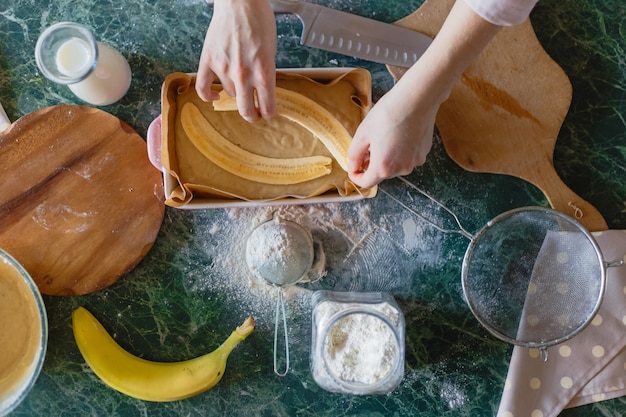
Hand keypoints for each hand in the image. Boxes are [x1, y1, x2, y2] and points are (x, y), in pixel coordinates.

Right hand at [196, 0, 276, 121]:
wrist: (240, 3)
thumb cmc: (259, 22)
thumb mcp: (272, 52)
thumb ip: (266, 74)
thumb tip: (261, 92)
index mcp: (264, 72)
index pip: (268, 106)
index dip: (269, 114)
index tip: (268, 115)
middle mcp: (244, 74)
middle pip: (246, 110)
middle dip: (253, 116)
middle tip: (256, 115)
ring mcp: (224, 69)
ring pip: (230, 94)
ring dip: (237, 93)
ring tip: (241, 83)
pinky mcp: (208, 61)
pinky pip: (203, 87)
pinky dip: (208, 96)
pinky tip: (215, 96)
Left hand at [347, 70, 437, 188]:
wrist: (416, 99)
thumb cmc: (388, 114)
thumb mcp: (362, 133)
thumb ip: (354, 155)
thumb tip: (353, 167)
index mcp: (383, 167)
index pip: (366, 183)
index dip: (356, 177)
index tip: (353, 168)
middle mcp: (401, 169)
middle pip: (381, 174)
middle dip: (371, 164)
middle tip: (367, 145)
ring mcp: (414, 162)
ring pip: (394, 165)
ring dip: (386, 157)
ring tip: (383, 136)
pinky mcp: (423, 152)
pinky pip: (407, 157)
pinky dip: (400, 151)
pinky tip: (398, 133)